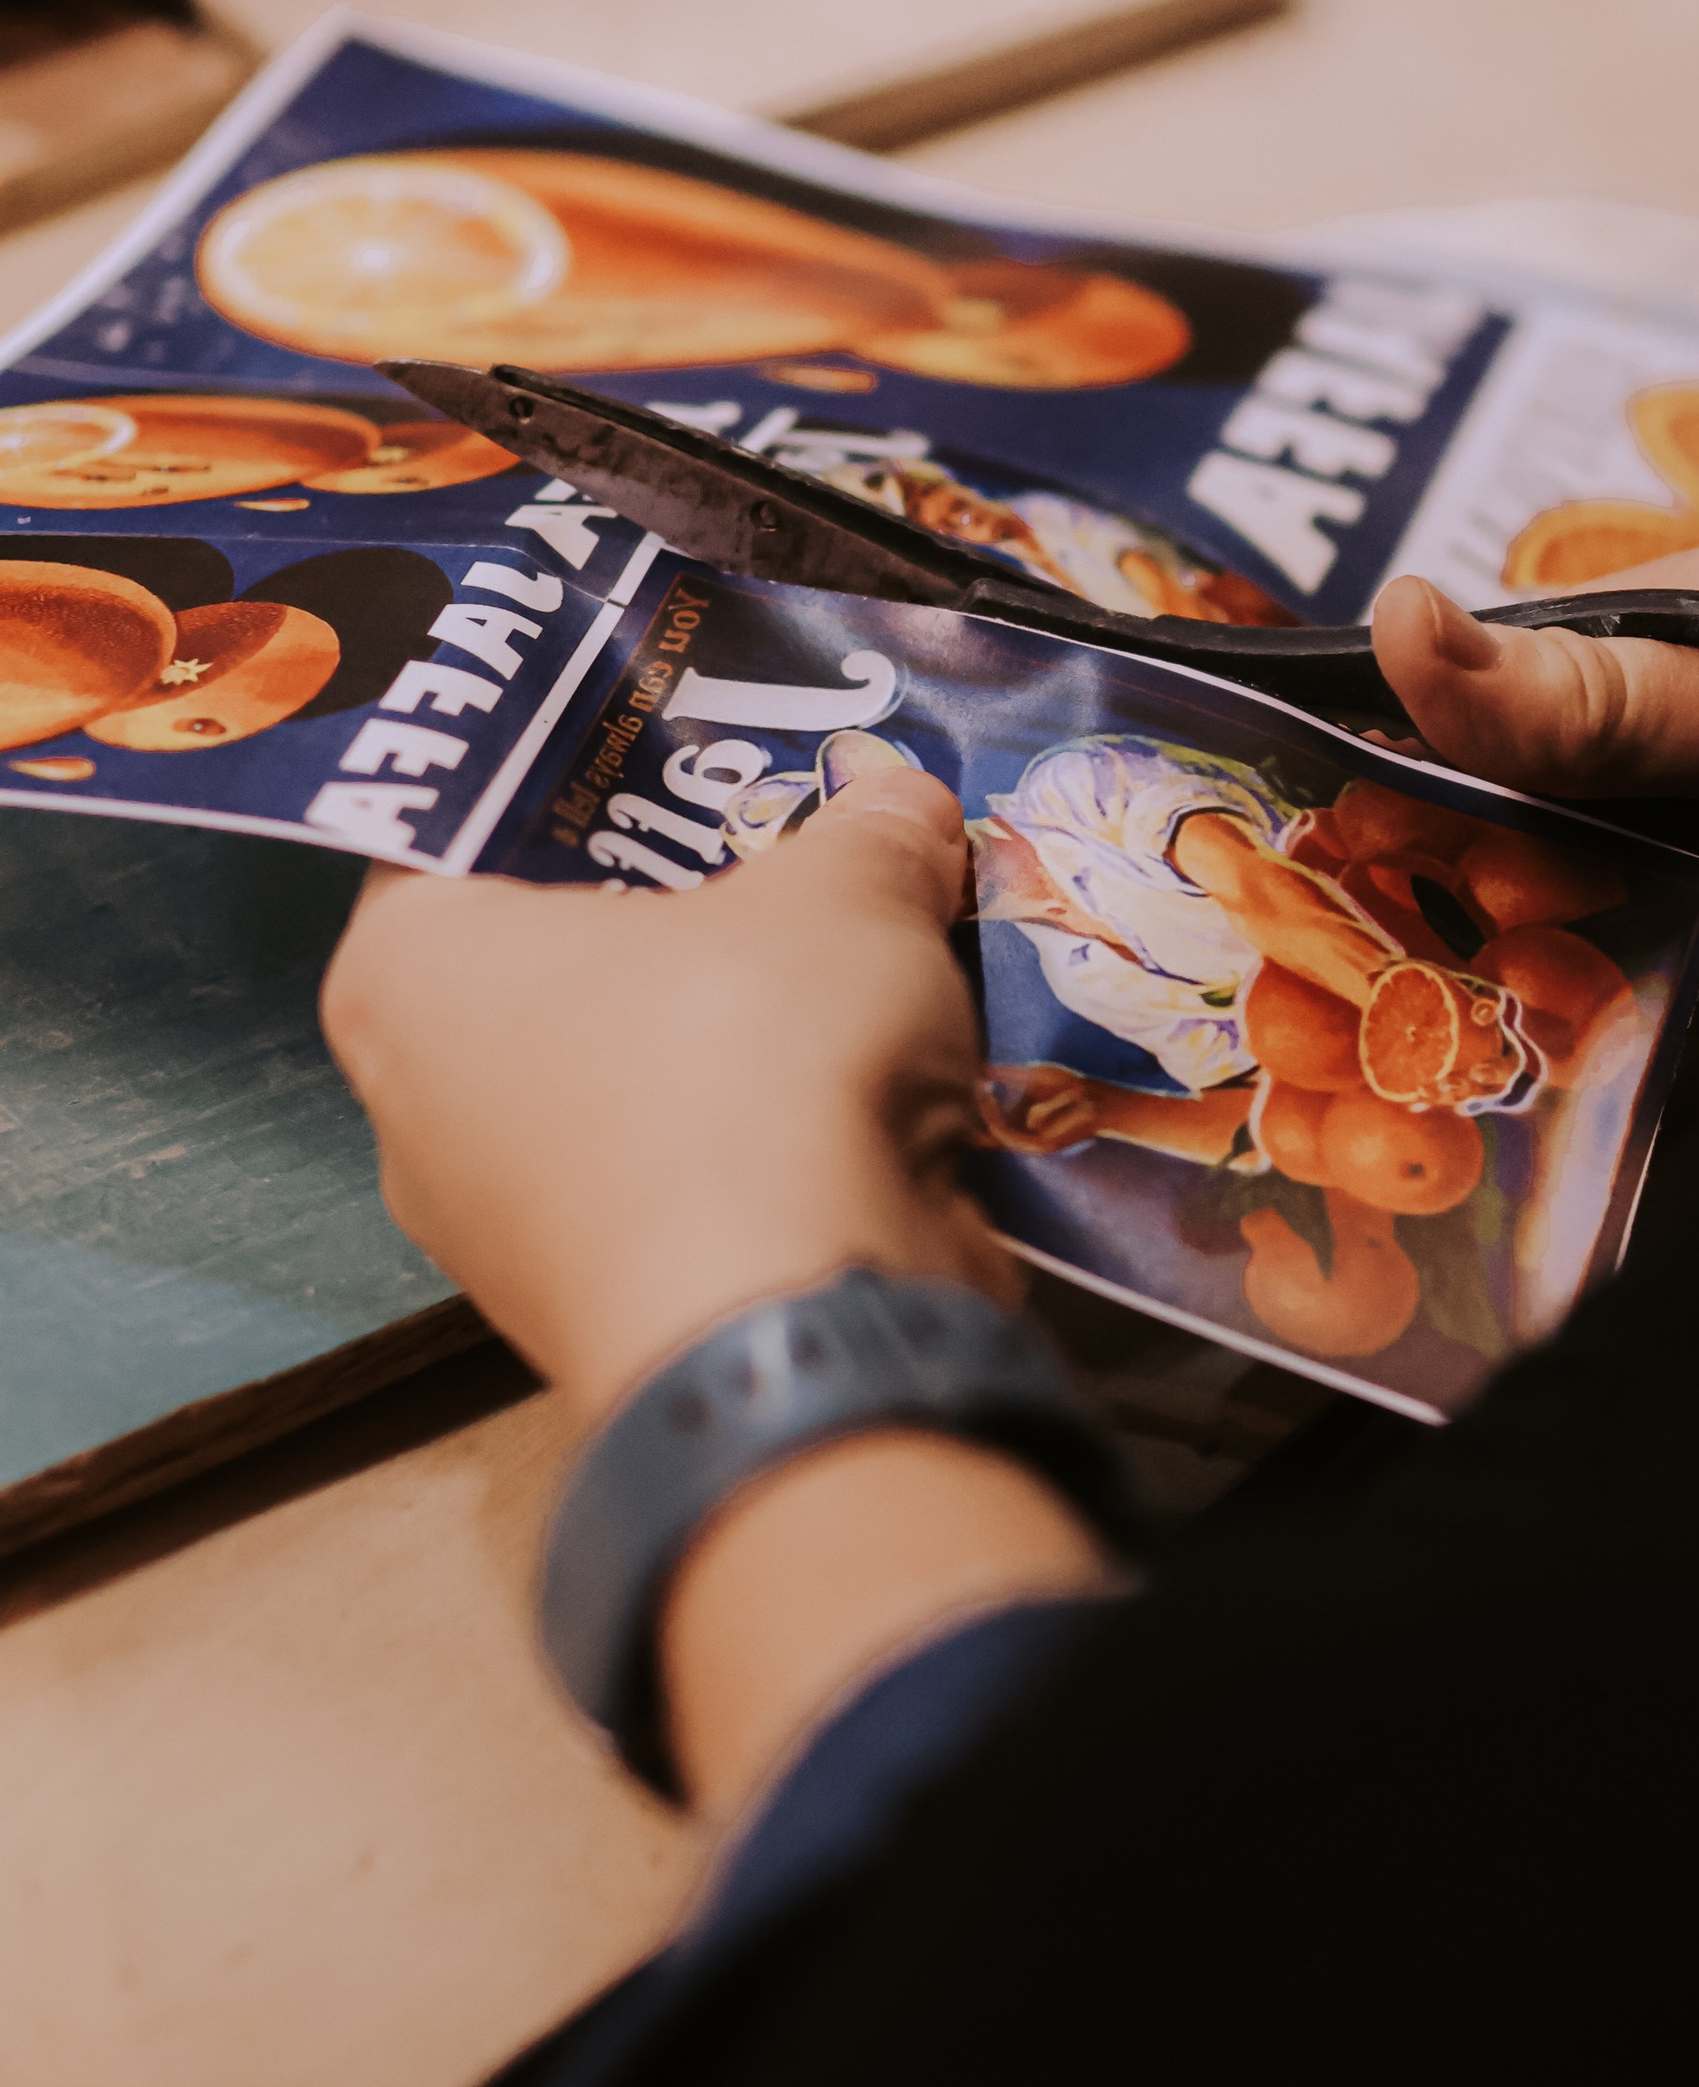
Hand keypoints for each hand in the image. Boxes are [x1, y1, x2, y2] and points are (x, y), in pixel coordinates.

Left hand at [324, 771, 1111, 1821]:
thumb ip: (870, 833)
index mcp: (404, 971)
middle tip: (796, 851)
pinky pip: (687, 1188)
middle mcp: (417, 1107)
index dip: (584, 778)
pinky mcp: (603, 1320)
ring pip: (633, 1087)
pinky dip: (769, 1147)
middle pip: (560, 964)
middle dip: (689, 917)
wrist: (794, 1339)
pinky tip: (875, 1099)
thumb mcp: (842, 894)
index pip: (465, 831)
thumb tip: (905, 802)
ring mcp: (504, 1237)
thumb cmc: (749, 1062)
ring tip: (864, 970)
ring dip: (744, 1040)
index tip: (686, 747)